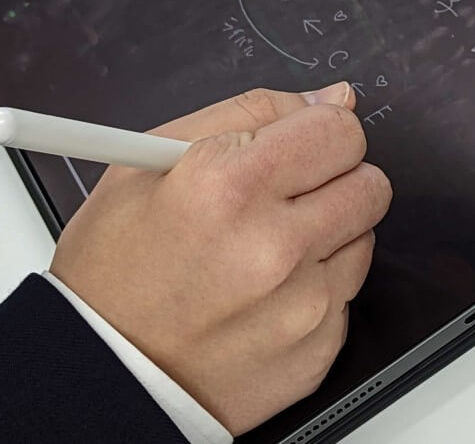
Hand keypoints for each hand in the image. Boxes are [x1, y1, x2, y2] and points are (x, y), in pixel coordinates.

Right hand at [50, 83, 392, 434]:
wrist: (104, 375)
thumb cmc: (117, 268)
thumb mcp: (152, 159)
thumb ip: (253, 112)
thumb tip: (335, 99)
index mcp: (229, 186)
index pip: (341, 130)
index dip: (322, 132)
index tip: (302, 146)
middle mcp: (274, 247)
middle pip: (370, 183)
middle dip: (336, 180)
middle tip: (287, 198)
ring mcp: (303, 305)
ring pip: (366, 236)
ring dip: (329, 235)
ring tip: (266, 251)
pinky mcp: (318, 347)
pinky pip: (348, 294)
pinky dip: (316, 288)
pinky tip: (266, 296)